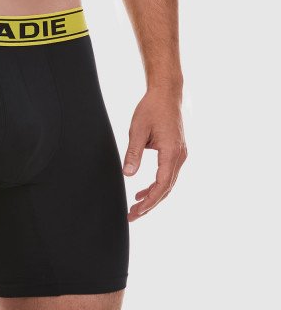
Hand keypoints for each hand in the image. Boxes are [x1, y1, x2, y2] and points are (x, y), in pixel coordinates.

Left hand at [123, 88, 186, 220]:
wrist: (167, 94)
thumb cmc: (152, 109)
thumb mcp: (137, 130)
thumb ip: (133, 153)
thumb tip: (128, 174)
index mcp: (172, 152)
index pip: (162, 184)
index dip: (149, 201)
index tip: (136, 211)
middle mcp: (180, 156)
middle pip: (166, 188)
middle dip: (149, 205)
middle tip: (131, 216)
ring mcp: (180, 154)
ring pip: (167, 183)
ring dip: (152, 197)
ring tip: (135, 207)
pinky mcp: (176, 152)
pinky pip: (167, 175)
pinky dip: (155, 186)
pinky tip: (142, 192)